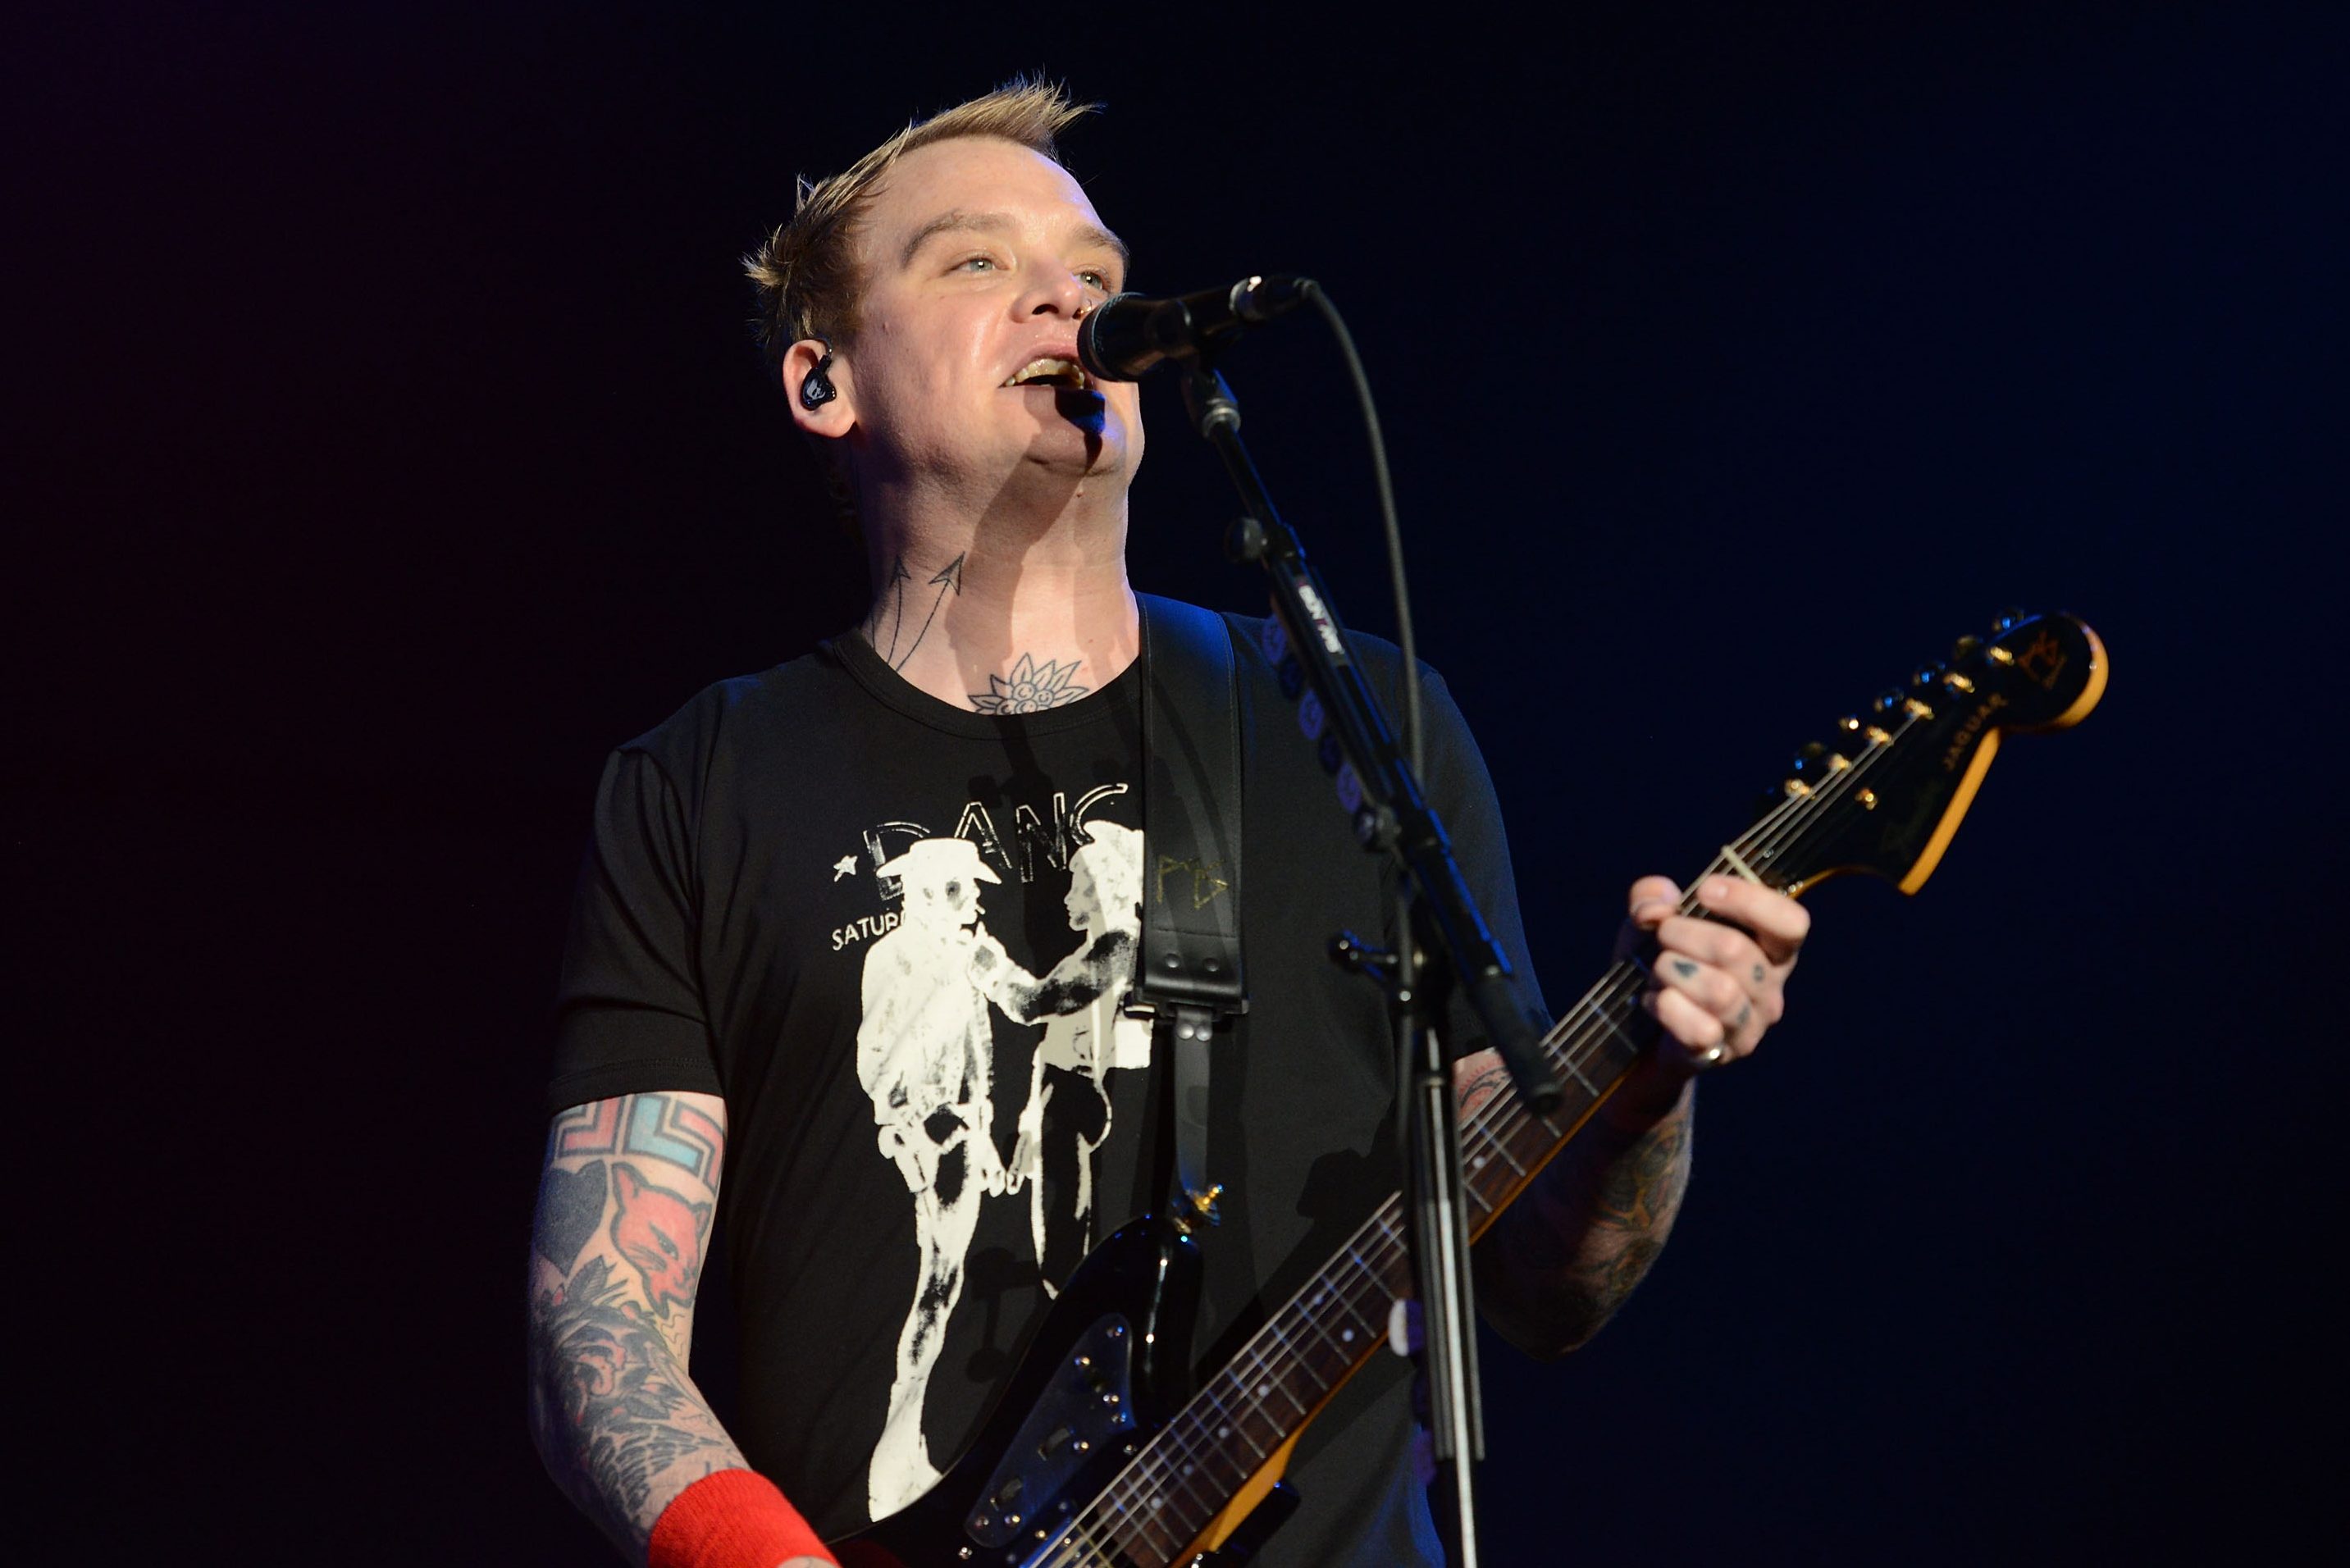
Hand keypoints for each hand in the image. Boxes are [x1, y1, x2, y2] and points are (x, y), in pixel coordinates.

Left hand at [1619, 874, 1808, 1073]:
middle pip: (1735, 950)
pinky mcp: (1720, 1054)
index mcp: (1770, 949)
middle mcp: (1770, 988)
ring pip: (1719, 991)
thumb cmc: (1663, 963)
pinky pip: (1700, 1030)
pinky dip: (1666, 1007)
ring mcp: (1749, 1026)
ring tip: (1658, 969)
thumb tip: (1657, 906)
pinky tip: (1654, 1000)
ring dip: (1672, 970)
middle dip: (1683, 933)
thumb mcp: (1650, 921)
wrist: (1642, 1033)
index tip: (1704, 890)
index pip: (1791, 923)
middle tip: (1662, 934)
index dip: (1749, 900)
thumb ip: (1649, 897)